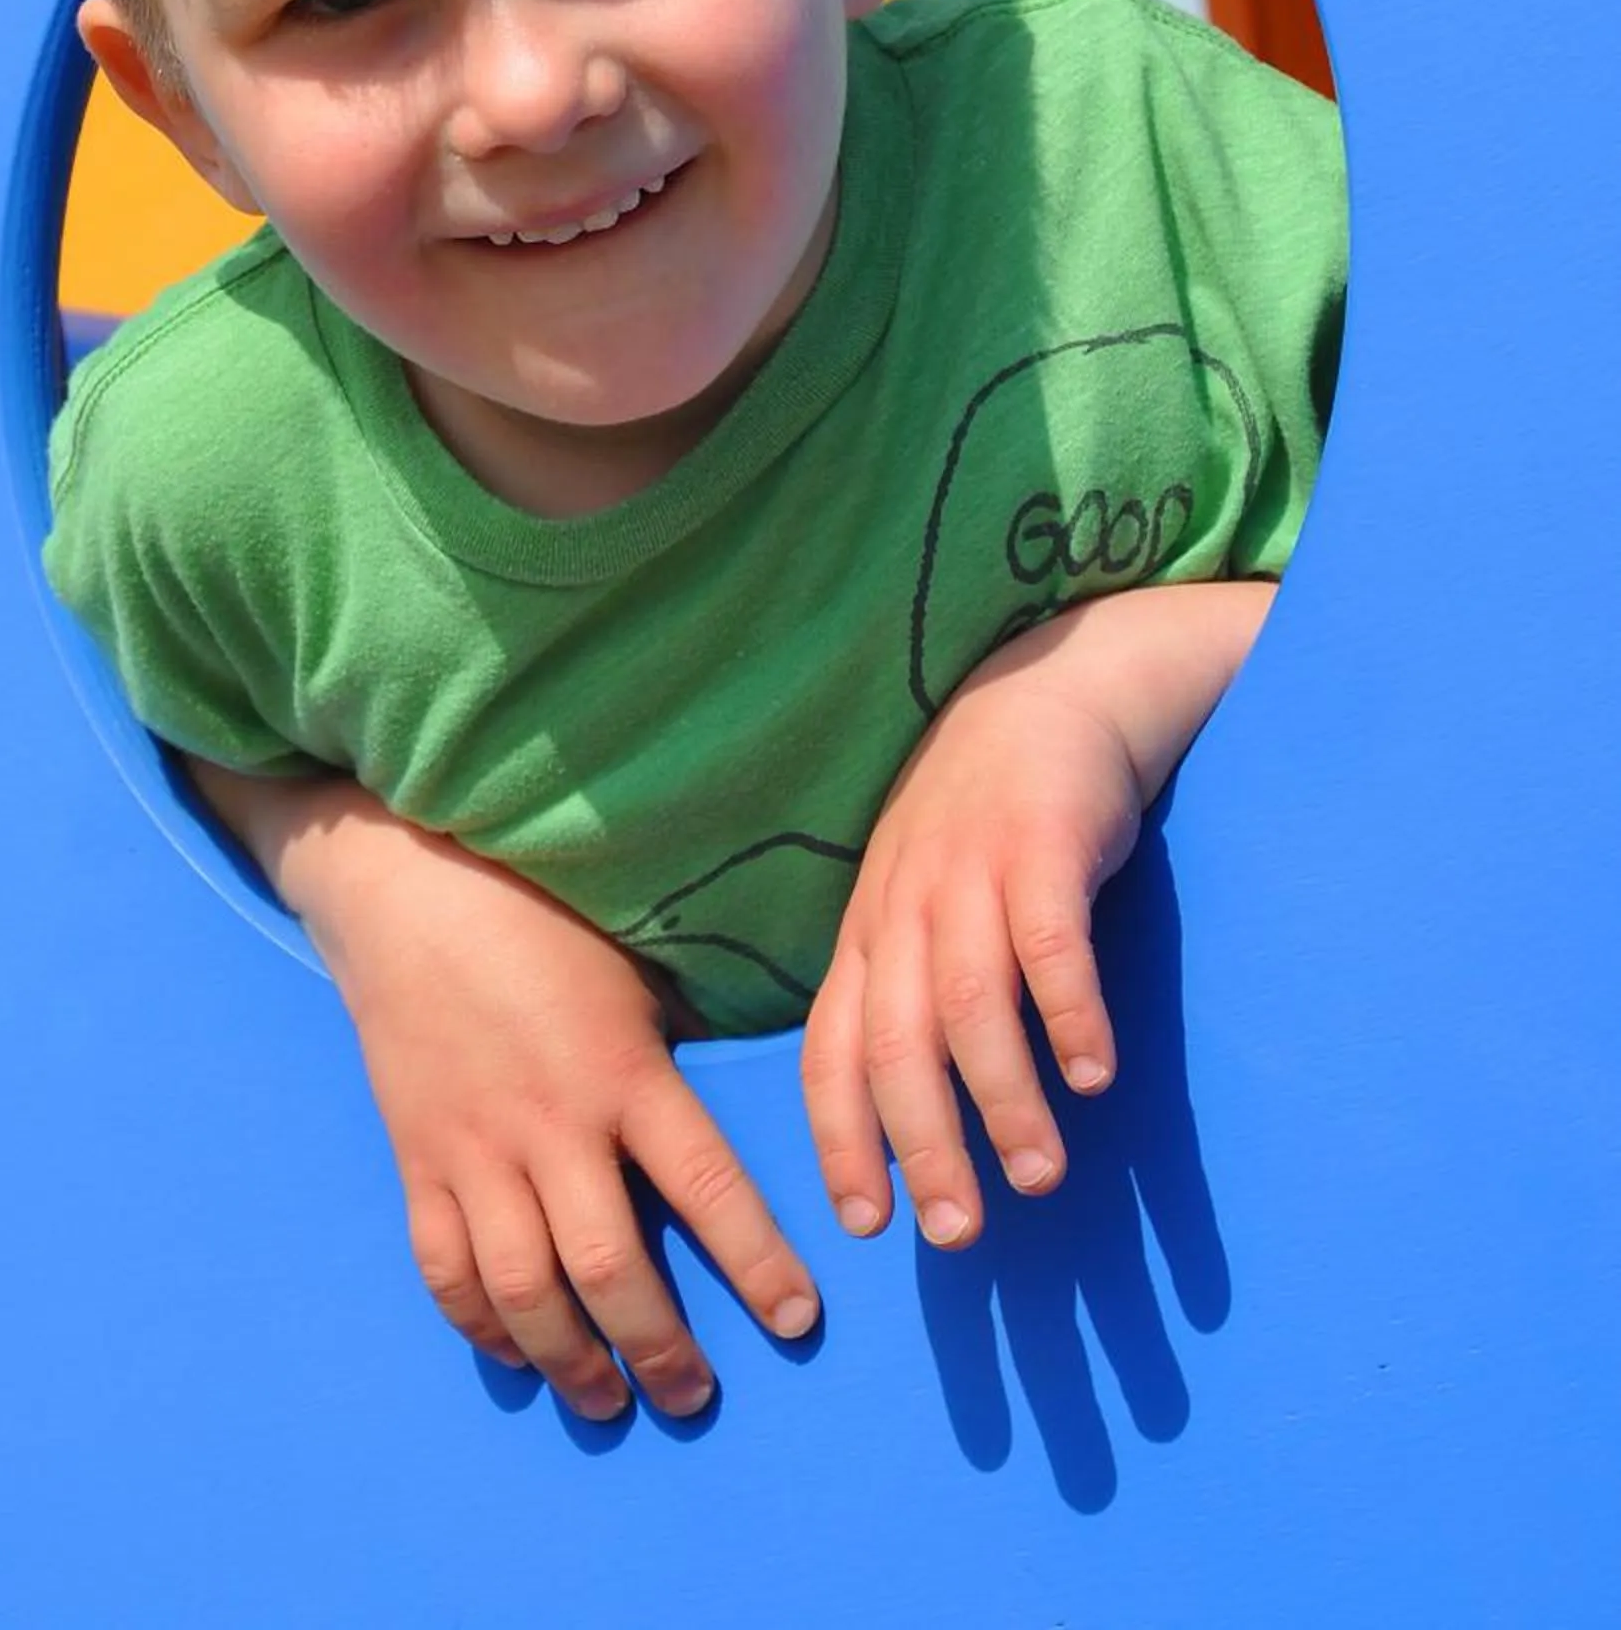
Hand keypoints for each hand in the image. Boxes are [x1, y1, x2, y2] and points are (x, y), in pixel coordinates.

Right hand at [195, 766, 819, 1420]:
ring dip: (571, 1362)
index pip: (705, 1185)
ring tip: (609, 1401)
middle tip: (693, 1398)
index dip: (757, 1263)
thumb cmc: (541, 921)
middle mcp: (550, 1123)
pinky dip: (482, 1327)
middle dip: (658, 1350)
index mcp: (621, 1071)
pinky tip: (518, 1355)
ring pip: (524, 1290)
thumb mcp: (636, 971)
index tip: (797, 1320)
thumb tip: (750, 1108)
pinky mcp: (416, 1158)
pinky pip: (445, 1268)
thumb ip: (682, 1050)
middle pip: (608, 1269)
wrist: (408, 889)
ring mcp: (474, 1148)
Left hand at [801, 578, 1270, 1249]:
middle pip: (895, 1043)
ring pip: (969, 1003)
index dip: (842, 1139)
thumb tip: (909, 1118)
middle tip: (960, 1232)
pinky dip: (1066, 1013)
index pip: (830, 1050)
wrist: (1053, 692)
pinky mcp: (1042, 842)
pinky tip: (1093, 1075)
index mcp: (870, 931)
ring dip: (1002, 1098)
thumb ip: (911, 991)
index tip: (866, 1225)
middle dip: (922, 1144)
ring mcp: (970, 871)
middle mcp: (905, 906)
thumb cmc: (987, 819)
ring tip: (1042, 1175)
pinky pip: (1049, 942)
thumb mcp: (923, 899)